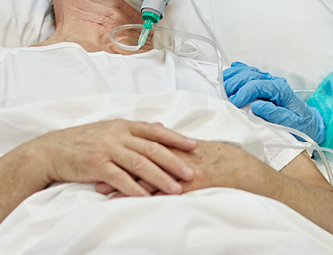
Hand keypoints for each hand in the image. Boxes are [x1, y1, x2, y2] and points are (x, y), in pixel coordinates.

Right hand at [28, 120, 196, 197]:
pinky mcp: (96, 164)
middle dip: (174, 161)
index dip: (175, 138)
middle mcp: (117, 135)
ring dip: (160, 178)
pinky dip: (135, 188)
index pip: (155, 131)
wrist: (52, 150)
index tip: (194, 145)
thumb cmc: (82, 141)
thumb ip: (133, 130)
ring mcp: (107, 149)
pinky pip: (120, 178)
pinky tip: (147, 197)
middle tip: (191, 173)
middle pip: (152, 148)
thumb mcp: (109, 129)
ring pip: (140, 164)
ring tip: (175, 189)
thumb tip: (159, 127)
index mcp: (123, 125)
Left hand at [96, 141, 260, 196]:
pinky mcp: (188, 184)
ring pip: (145, 175)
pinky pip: (161, 191)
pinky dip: (142, 196)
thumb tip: (158, 129)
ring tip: (100, 188)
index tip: (99, 154)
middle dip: (113, 164)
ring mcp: (180, 169)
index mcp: (173, 144)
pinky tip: (128, 202)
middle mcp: (174, 154)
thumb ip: (173, 139)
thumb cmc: (218, 157)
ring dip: (121, 182)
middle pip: (136, 158)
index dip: (118, 149)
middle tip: (91, 169)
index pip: (140, 145)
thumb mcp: (194, 144)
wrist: (240, 169)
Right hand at [223, 62, 325, 144]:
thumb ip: (276, 114)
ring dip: (233, 76)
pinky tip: (229, 73)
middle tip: (223, 95)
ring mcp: (268, 81)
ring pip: (248, 71)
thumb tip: (257, 106)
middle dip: (234, 84)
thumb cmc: (300, 124)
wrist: (308, 122)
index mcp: (281, 89)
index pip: (258, 85)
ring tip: (220, 85)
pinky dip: (238, 71)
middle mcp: (274, 81)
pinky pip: (249, 72)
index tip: (234, 102)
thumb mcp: (292, 123)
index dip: (243, 92)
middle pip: (250, 75)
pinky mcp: (263, 84)